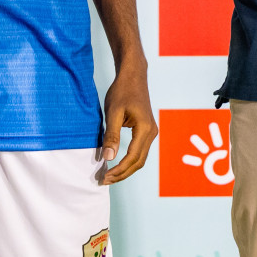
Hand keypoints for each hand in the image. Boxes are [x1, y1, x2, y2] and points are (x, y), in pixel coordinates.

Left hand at [100, 59, 155, 183]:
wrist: (133, 76)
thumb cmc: (122, 91)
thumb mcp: (113, 112)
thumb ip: (111, 135)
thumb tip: (108, 157)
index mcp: (145, 129)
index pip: (132, 157)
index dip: (119, 170)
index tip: (104, 176)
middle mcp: (152, 132)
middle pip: (138, 162)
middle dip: (122, 174)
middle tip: (104, 180)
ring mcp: (151, 132)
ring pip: (140, 158)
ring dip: (126, 169)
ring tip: (109, 176)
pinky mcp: (147, 130)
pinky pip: (140, 151)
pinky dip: (129, 161)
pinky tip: (117, 164)